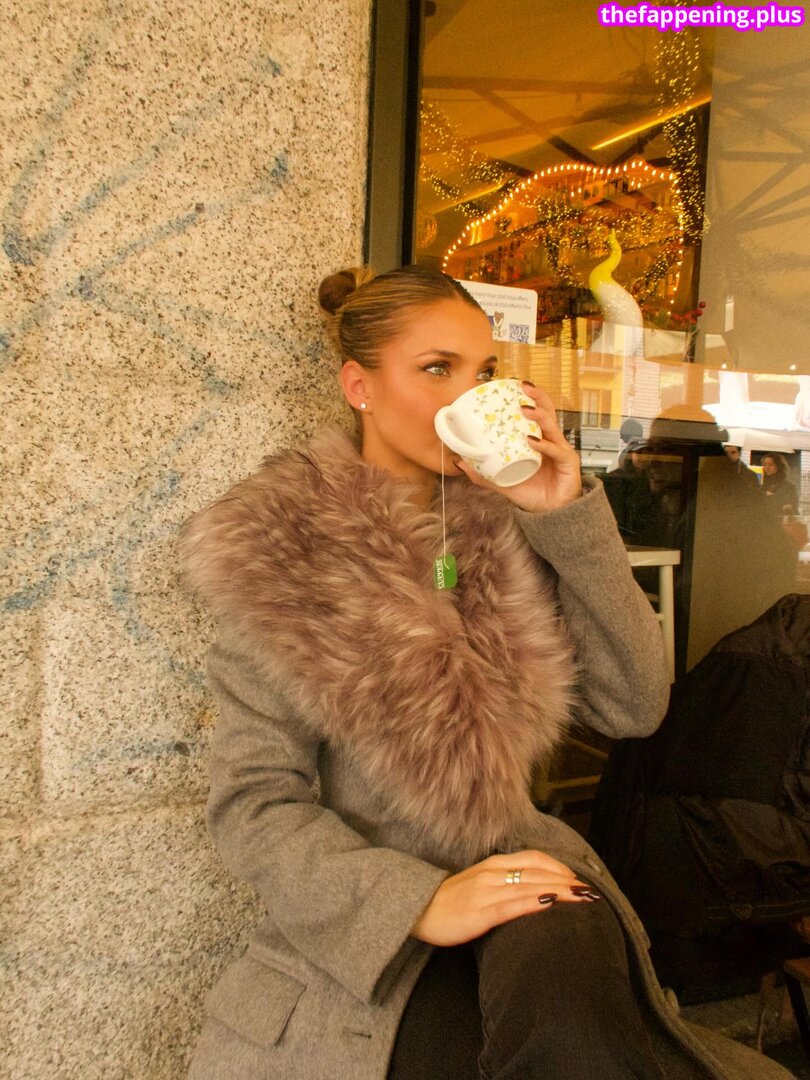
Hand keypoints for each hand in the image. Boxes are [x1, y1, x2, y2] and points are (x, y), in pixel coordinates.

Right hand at [411, 850, 600, 946]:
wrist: (418, 910)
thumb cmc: (451, 901)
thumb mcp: (480, 884)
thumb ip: (504, 882)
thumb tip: (533, 889)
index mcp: (493, 865)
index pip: (534, 859)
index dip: (559, 868)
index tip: (579, 879)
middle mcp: (492, 873)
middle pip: (538, 872)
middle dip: (567, 881)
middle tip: (591, 892)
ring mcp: (486, 891)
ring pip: (530, 886)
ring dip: (559, 891)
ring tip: (582, 898)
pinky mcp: (480, 912)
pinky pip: (511, 905)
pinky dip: (533, 902)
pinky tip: (549, 903)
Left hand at [455, 383, 581, 513]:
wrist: (552, 516)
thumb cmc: (533, 495)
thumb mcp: (504, 482)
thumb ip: (483, 474)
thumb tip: (460, 462)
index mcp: (539, 440)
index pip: (537, 412)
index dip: (530, 397)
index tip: (514, 384)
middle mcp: (552, 441)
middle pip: (548, 411)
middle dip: (537, 396)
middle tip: (522, 386)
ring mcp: (561, 451)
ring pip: (553, 426)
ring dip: (539, 415)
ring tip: (524, 409)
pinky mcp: (569, 464)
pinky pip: (556, 451)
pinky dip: (544, 445)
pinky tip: (532, 441)